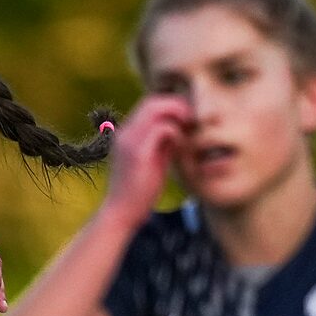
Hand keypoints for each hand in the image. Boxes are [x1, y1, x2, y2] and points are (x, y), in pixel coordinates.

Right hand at [102, 93, 191, 221]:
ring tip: (191, 126)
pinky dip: (178, 133)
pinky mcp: (139, 153)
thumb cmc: (138, 192)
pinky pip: (163, 128)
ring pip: (156, 107)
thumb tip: (178, 132)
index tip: (187, 118)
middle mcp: (125, 132)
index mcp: (126, 134)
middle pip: (152, 100)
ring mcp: (129, 140)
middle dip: (176, 105)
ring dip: (177, 114)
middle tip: (193, 118)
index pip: (148, 105)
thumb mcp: (152, 162)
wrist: (121, 214)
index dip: (169, 106)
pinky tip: (184, 146)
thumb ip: (162, 144)